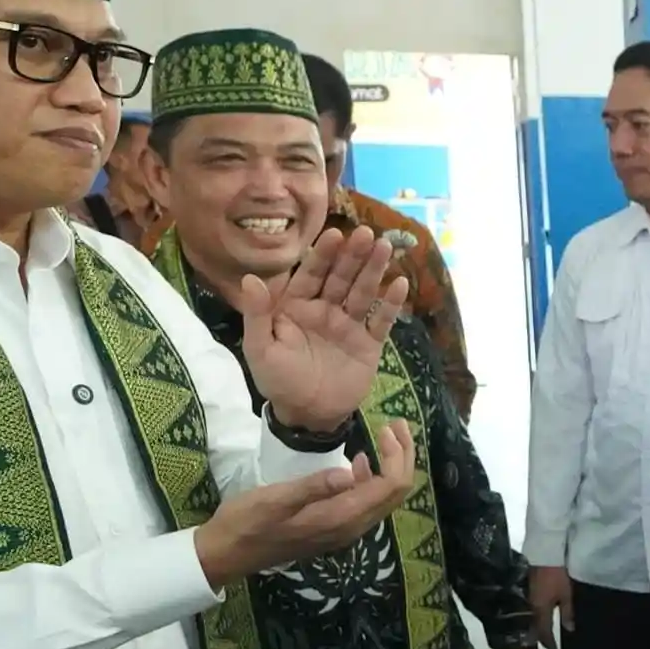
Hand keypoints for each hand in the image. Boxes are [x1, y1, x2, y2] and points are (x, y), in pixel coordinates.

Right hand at [195, 429, 415, 586]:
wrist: (228, 553)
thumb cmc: (247, 522)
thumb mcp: (275, 500)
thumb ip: (313, 487)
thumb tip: (350, 472)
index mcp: (341, 518)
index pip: (389, 486)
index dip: (397, 455)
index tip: (388, 426)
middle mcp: (351, 528)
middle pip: (395, 493)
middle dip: (402, 457)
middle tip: (395, 425)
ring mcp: (344, 530)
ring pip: (383, 499)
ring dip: (390, 467)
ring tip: (383, 436)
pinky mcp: (334, 528)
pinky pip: (366, 503)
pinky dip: (372, 479)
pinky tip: (357, 463)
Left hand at [244, 222, 409, 432]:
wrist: (307, 415)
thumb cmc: (278, 381)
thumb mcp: (260, 348)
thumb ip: (257, 314)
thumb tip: (249, 279)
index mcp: (297, 306)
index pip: (311, 274)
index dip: (323, 255)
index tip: (334, 234)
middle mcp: (325, 309)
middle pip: (341, 277)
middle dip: (353, 255)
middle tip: (367, 233)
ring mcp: (348, 325)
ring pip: (363, 292)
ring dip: (374, 270)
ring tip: (386, 247)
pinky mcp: (369, 343)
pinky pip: (381, 320)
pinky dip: (391, 303)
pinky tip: (400, 283)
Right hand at [529, 566, 571, 648]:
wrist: (544, 554)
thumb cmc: (557, 576)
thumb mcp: (566, 595)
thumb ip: (567, 613)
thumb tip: (568, 630)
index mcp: (540, 611)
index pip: (544, 633)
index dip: (549, 643)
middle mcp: (530, 609)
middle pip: (534, 629)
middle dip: (540, 638)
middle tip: (546, 644)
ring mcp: (525, 600)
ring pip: (529, 620)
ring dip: (535, 629)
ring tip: (541, 634)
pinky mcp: (524, 591)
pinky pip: (527, 610)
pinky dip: (532, 618)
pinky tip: (536, 618)